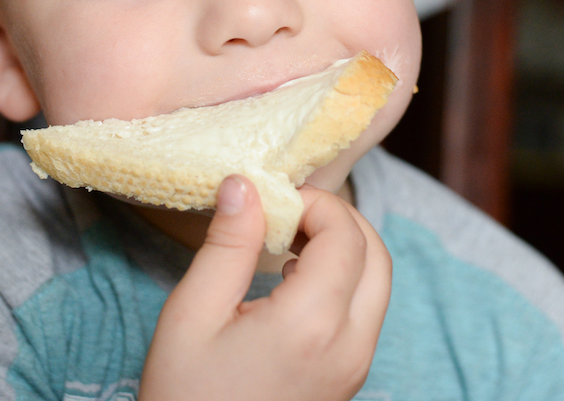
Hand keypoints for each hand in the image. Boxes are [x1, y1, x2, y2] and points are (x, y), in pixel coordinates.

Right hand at [139, 176, 391, 400]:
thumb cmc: (185, 397)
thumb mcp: (192, 314)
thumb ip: (227, 244)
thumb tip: (247, 184)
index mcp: (312, 324)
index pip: (345, 234)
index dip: (314, 201)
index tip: (271, 198)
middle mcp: (349, 346)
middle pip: (377, 255)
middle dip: (339, 219)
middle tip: (287, 212)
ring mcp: (356, 368)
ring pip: (378, 285)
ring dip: (345, 249)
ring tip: (286, 242)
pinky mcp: (350, 381)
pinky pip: (366, 314)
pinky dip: (344, 281)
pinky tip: (293, 281)